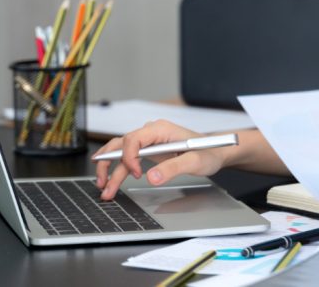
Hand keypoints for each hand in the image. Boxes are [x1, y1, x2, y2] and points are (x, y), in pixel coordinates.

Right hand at [93, 120, 229, 200]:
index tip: (136, 174)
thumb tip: (152, 177)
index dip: (129, 156)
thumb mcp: (194, 161)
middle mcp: (152, 133)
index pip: (134, 139)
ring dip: (110, 170)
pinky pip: (129, 159)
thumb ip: (173, 168)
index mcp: (161, 129)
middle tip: (103, 183)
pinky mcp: (149, 152)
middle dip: (109, 164)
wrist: (216, 152)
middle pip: (122, 145)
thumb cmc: (208, 152)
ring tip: (103, 188)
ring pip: (121, 153)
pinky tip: (110, 181)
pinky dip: (118, 170)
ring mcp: (149, 142)